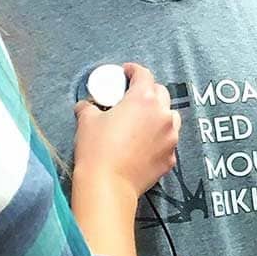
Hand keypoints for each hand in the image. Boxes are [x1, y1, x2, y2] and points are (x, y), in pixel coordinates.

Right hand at [73, 62, 179, 198]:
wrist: (108, 185)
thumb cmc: (97, 150)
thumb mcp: (87, 121)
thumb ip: (88, 107)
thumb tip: (85, 106)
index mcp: (144, 99)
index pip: (144, 74)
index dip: (133, 70)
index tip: (126, 72)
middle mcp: (162, 115)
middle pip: (161, 93)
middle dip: (148, 91)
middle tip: (132, 97)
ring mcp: (170, 137)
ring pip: (170, 116)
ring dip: (159, 114)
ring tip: (143, 120)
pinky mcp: (170, 158)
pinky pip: (168, 141)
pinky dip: (159, 139)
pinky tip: (145, 144)